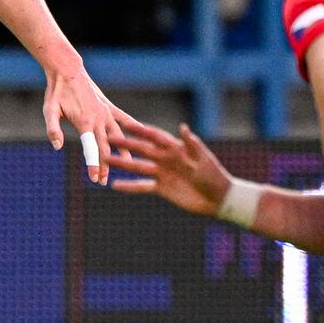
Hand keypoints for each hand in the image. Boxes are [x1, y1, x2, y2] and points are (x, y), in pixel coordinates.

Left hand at [42, 62, 138, 184]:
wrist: (67, 71)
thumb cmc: (56, 92)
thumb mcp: (50, 110)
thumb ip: (53, 129)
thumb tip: (57, 147)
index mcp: (84, 122)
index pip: (91, 148)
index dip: (94, 164)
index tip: (95, 179)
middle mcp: (98, 118)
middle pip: (105, 147)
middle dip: (105, 165)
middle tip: (103, 182)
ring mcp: (106, 112)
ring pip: (118, 136)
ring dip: (122, 152)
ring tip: (129, 165)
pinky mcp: (109, 107)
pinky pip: (124, 119)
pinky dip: (134, 127)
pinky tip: (144, 135)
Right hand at [108, 121, 231, 216]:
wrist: (217, 198)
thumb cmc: (213, 175)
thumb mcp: (202, 158)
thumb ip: (191, 143)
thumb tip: (182, 127)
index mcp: (175, 148)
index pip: (154, 136)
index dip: (141, 130)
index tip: (125, 124)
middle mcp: (165, 158)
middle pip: (141, 150)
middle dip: (125, 145)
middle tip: (107, 140)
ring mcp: (162, 173)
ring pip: (138, 167)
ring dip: (122, 163)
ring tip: (105, 160)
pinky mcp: (162, 188)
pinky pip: (142, 186)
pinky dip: (129, 186)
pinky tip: (115, 186)